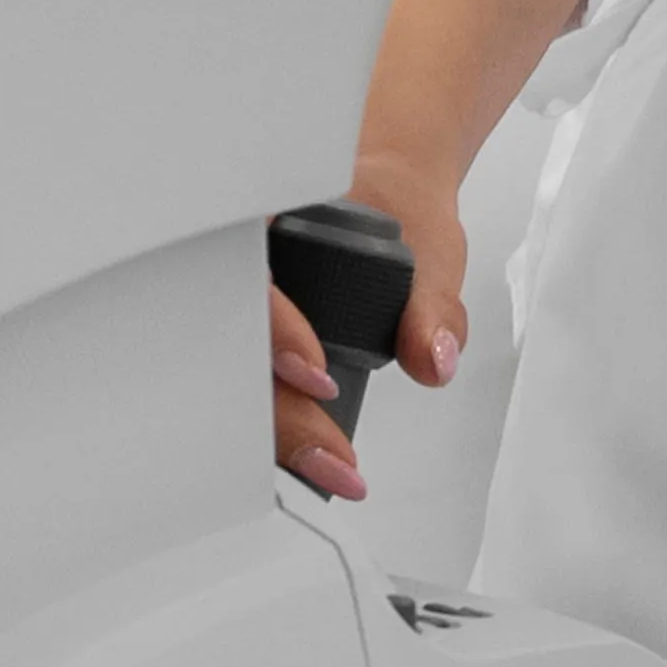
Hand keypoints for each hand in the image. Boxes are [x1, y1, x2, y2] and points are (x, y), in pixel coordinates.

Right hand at [263, 166, 476, 501]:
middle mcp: (238, 263)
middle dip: (274, 412)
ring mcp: (237, 303)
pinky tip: (305, 456)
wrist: (389, 198)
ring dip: (272, 431)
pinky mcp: (251, 338)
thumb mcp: (430, 245)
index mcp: (265, 221)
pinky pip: (251, 383)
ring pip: (233, 374)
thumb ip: (433, 305)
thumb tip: (433, 357)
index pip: (246, 277)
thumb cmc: (397, 205)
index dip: (273, 331)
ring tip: (326, 468)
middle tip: (329, 458)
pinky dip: (274, 426)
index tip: (318, 375)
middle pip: (233, 345)